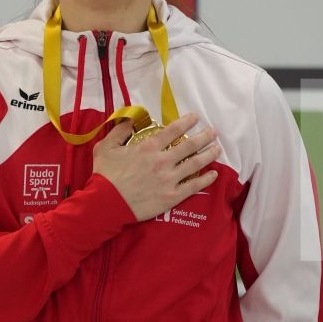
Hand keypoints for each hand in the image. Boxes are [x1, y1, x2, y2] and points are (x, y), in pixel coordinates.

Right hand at [92, 113, 219, 221]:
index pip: (173, 130)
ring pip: (195, 163)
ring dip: (209, 154)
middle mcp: (163, 160)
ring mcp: (170, 179)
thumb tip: (130, 120)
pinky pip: (194, 186)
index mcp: (149, 147)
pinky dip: (206, 179)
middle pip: (190, 145)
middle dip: (204, 136)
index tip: (196, 118)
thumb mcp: (105, 147)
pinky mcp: (172, 196)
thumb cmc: (105, 175)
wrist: (107, 204)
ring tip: (217, 149)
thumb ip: (119, 131)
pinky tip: (214, 174)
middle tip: (213, 132)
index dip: (187, 122)